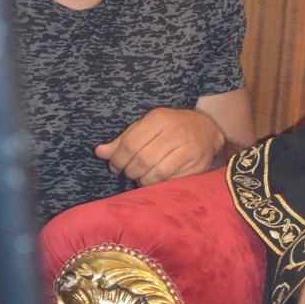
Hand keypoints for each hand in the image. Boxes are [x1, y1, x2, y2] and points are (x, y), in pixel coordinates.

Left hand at [95, 107, 224, 184]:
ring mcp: (189, 150)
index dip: (118, 160)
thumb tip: (99, 152)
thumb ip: (122, 140)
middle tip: (128, 173)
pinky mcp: (197, 166)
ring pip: (155, 174)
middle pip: (142, 161)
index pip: (130, 145)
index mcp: (159, 119)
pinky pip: (170, 181)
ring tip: (141, 177)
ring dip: (142, 181)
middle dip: (129, 172)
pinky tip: (155, 179)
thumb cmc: (169, 127)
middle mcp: (175, 133)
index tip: (115, 166)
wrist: (206, 129)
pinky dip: (158, 184)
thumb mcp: (145, 126)